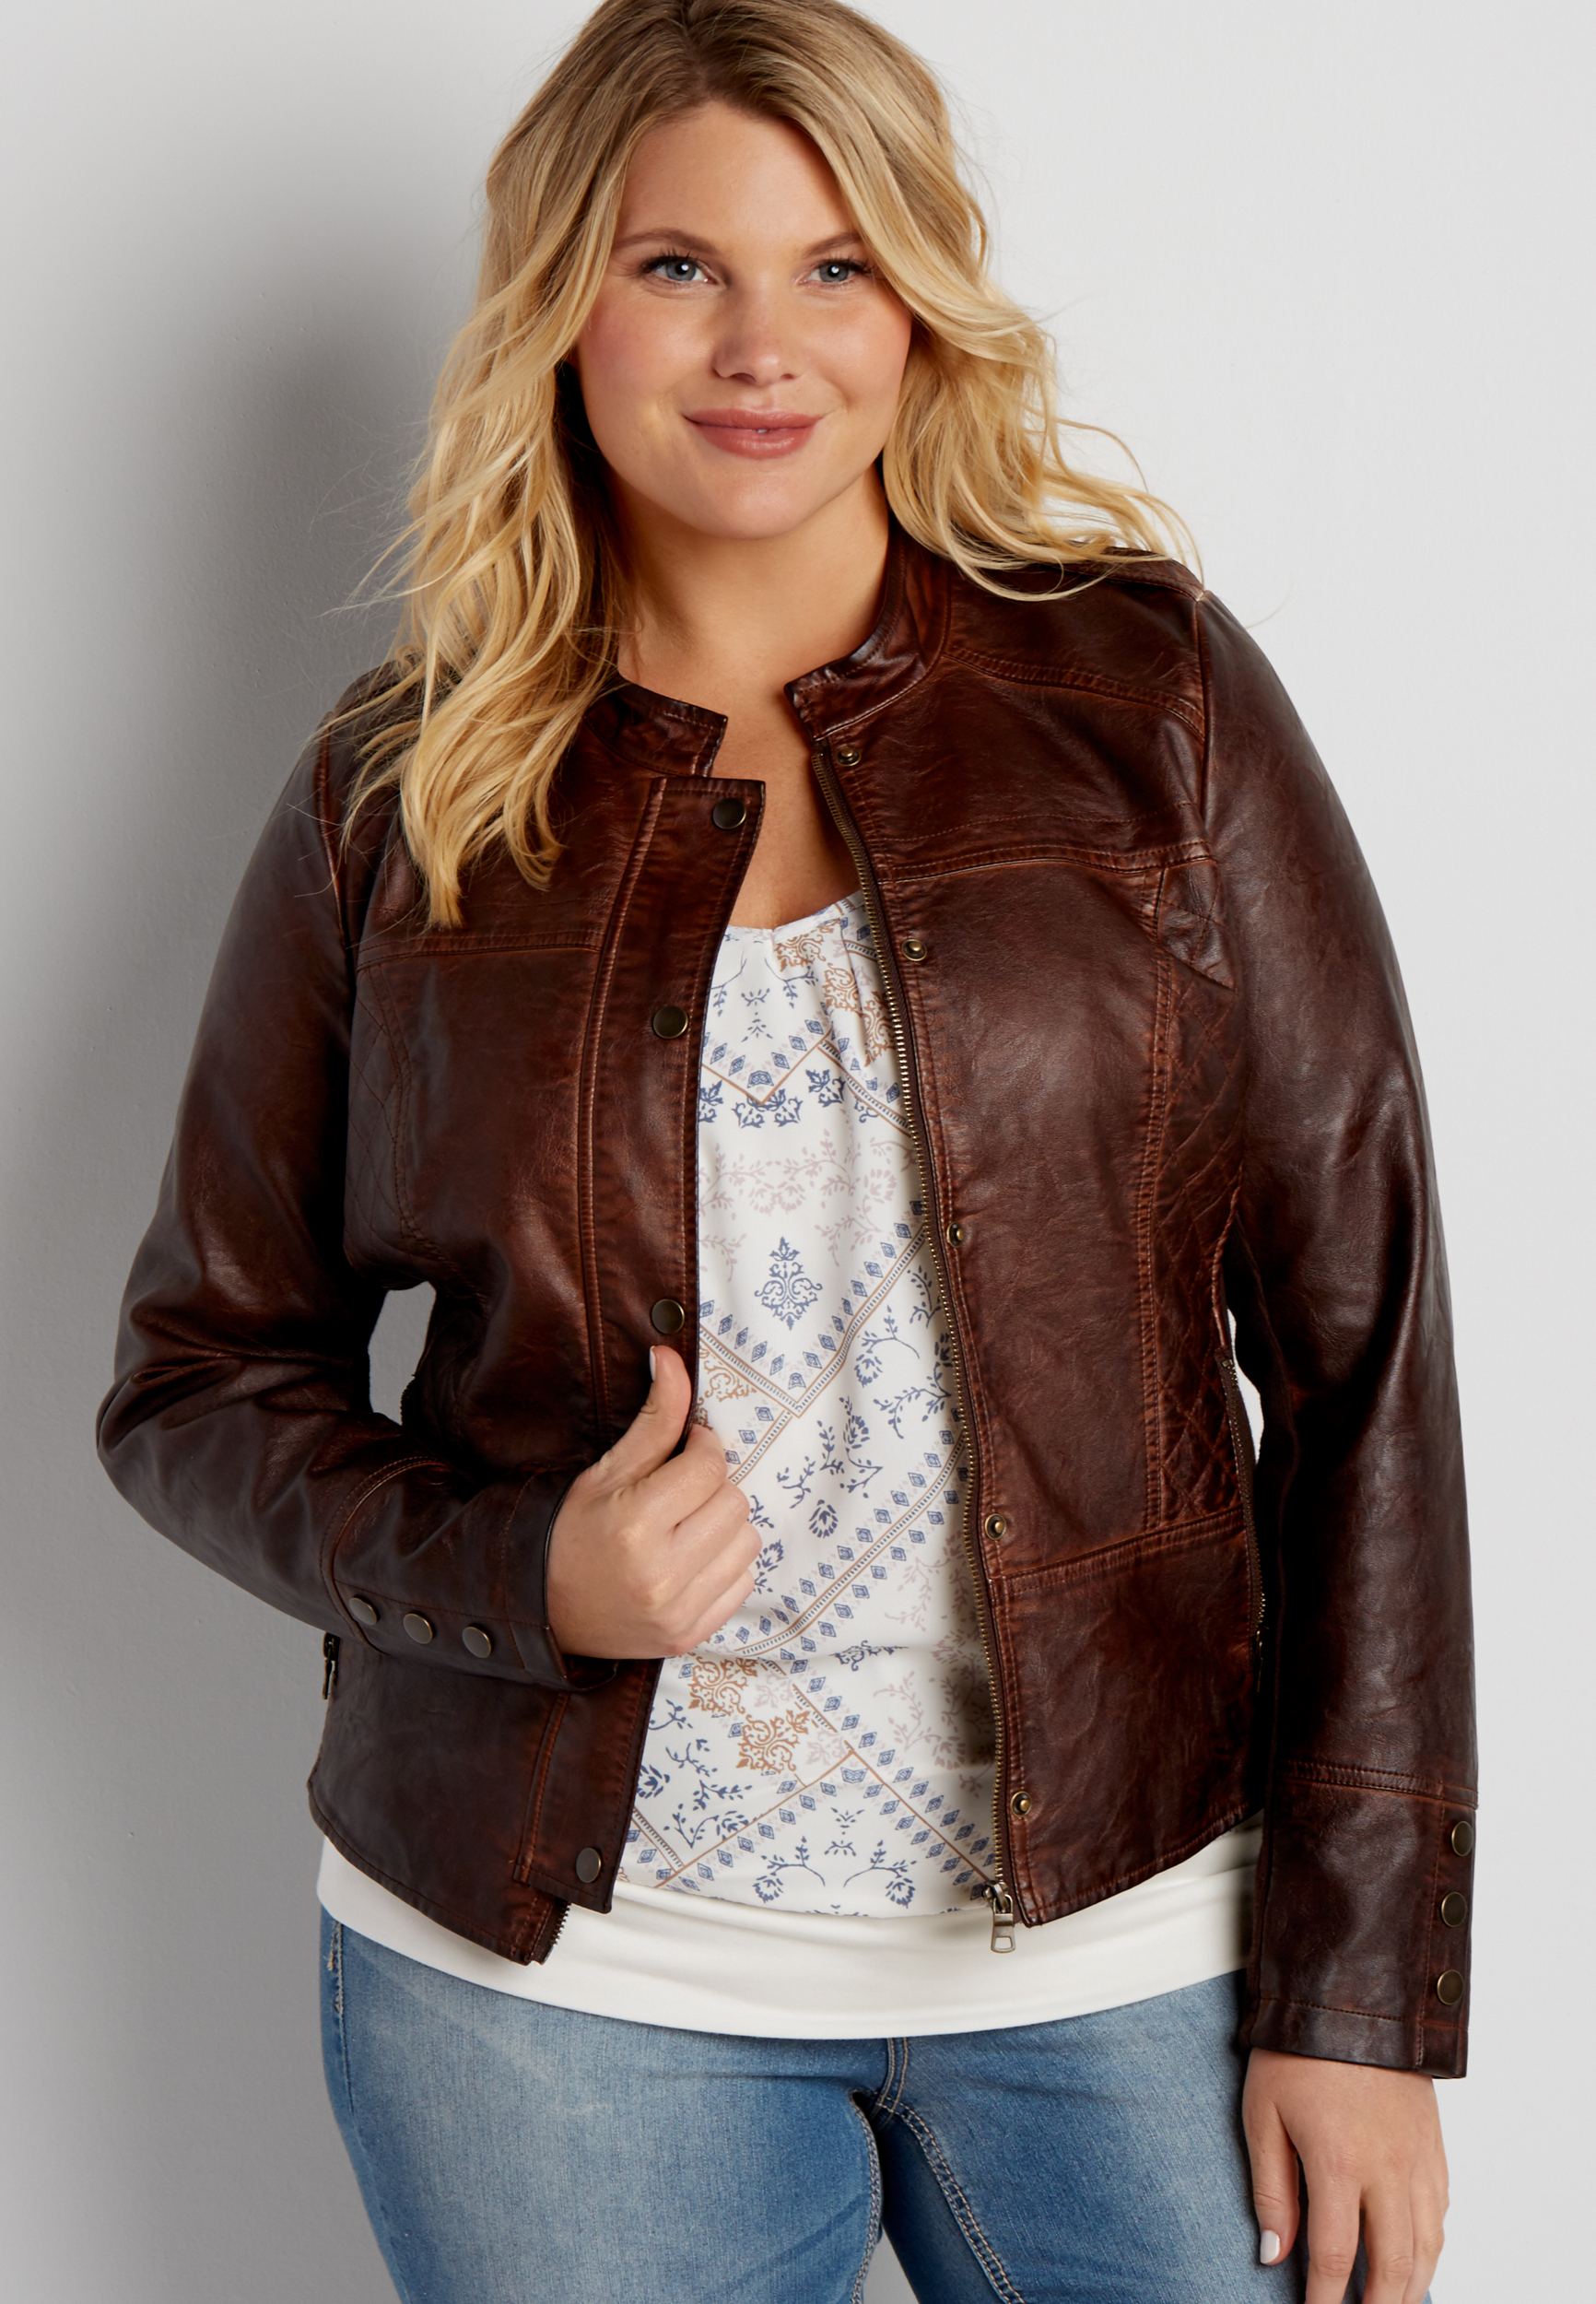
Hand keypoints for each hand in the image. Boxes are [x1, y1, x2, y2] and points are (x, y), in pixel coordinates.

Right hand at [545, 1346, 758, 1658]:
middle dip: (713, 1488)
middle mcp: (661, 1573)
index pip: (709, 1466)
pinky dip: (725, 1565)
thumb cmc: (572, 1532)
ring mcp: (677, 1611)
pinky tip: (689, 1561)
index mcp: (636, 1524)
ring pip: (746, 1541)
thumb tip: (671, 1357)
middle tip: (681, 1493)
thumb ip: (653, 1418)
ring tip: (686, 1526)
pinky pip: (743, 1582)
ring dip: (724, 1526)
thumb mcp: (606, 1470)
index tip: (686, 1450)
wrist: (543, 1611)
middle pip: (734, 1502)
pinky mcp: (689, 1636)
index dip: (702, 1448)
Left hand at [1243, 2048, 1447, 2301]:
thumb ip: (1271, 2189)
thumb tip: (1274, 2254)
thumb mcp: (1263, 2114)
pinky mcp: (1434, 2143)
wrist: (1353, 1994)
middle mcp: (1387, 2169)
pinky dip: (1432, 2246)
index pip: (1335, 2258)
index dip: (1324, 2300)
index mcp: (1338, 2164)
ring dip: (1411, 2286)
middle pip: (1392, 2265)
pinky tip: (1417, 2257)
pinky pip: (1441, 2211)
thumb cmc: (1295, 2051)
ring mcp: (1417, 2158)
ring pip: (1427, 2246)